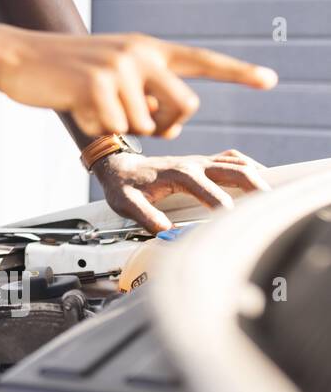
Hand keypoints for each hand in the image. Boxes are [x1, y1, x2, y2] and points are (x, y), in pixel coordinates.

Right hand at [0, 30, 276, 137]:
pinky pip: (115, 128)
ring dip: (119, 127)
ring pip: (145, 124)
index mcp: (146, 48)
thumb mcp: (108, 69)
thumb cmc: (60, 71)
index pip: (201, 60)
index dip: (237, 72)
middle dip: (165, 126)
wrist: (16, 56)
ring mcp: (120, 67)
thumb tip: (163, 119)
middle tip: (141, 126)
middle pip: (184, 105)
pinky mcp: (97, 84)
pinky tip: (74, 106)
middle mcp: (140, 53)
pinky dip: (95, 128)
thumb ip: (141, 87)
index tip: (269, 79)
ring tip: (89, 106)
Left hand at [92, 148, 270, 233]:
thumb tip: (166, 232)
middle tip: (269, 206)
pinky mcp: (203, 162)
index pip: (207, 189)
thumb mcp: (126, 203)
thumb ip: (144, 216)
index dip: (222, 206)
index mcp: (178, 173)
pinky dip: (250, 167)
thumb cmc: (122, 185)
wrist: (118, 164)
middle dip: (254, 187)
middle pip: (233, 169)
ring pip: (237, 163)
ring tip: (274, 196)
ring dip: (257, 177)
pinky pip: (233, 159)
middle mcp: (194, 163)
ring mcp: (200, 161)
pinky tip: (262, 180)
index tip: (233, 223)